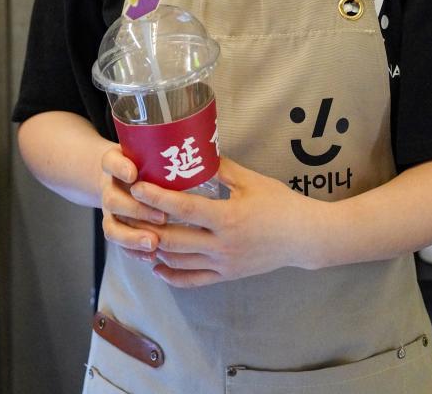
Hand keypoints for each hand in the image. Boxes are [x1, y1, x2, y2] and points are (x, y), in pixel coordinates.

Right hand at [100, 145, 166, 257]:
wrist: (122, 173)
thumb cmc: (145, 160)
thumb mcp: (149, 149)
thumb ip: (167, 151)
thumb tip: (207, 150)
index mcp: (116, 163)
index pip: (111, 161)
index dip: (120, 168)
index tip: (133, 174)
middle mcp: (110, 187)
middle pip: (113, 198)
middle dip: (136, 209)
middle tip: (162, 217)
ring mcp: (110, 210)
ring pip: (112, 226)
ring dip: (133, 236)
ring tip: (154, 242)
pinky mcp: (115, 227)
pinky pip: (119, 244)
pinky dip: (133, 251)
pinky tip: (151, 255)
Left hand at [129, 156, 321, 287]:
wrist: (303, 237)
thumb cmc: (280, 204)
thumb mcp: (251, 181)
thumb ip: (222, 169)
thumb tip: (197, 151)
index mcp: (227, 218)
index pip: (183, 209)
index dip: (157, 199)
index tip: (139, 187)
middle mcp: (222, 245)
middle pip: (174, 239)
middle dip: (147, 225)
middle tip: (129, 212)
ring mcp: (223, 264)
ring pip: (179, 261)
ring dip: (154, 250)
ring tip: (135, 236)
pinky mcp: (227, 275)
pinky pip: (193, 280)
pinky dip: (171, 275)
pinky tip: (157, 265)